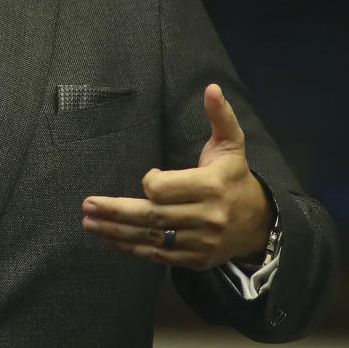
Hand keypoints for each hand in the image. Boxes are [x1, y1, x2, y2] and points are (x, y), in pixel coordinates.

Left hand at [81, 84, 273, 269]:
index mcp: (211, 187)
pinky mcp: (195, 259)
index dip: (150, 182)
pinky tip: (108, 239)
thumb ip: (220, 116)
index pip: (165, 189)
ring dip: (115, 231)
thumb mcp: (231, 144)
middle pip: (152, 215)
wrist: (260, 223)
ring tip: (88, 223)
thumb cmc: (234, 176)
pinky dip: (131, 249)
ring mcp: (201, 242)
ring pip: (151, 238)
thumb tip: (211, 88)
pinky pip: (158, 256)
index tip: (148, 176)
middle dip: (116, 210)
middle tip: (87, 205)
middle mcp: (206, 217)